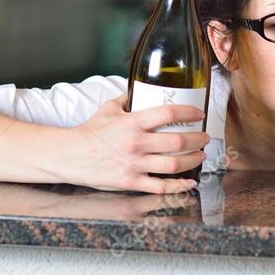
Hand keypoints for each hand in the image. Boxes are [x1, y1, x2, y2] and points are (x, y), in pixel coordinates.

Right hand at [63, 96, 208, 193]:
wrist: (69, 155)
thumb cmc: (90, 132)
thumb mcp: (109, 109)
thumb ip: (128, 98)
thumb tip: (142, 87)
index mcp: (132, 122)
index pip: (168, 113)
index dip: (189, 111)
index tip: (199, 113)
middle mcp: (136, 143)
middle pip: (177, 141)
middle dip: (198, 139)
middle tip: (205, 137)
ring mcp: (134, 164)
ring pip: (173, 164)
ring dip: (193, 160)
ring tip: (200, 155)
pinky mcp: (130, 182)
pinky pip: (160, 186)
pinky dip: (179, 186)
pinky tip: (190, 182)